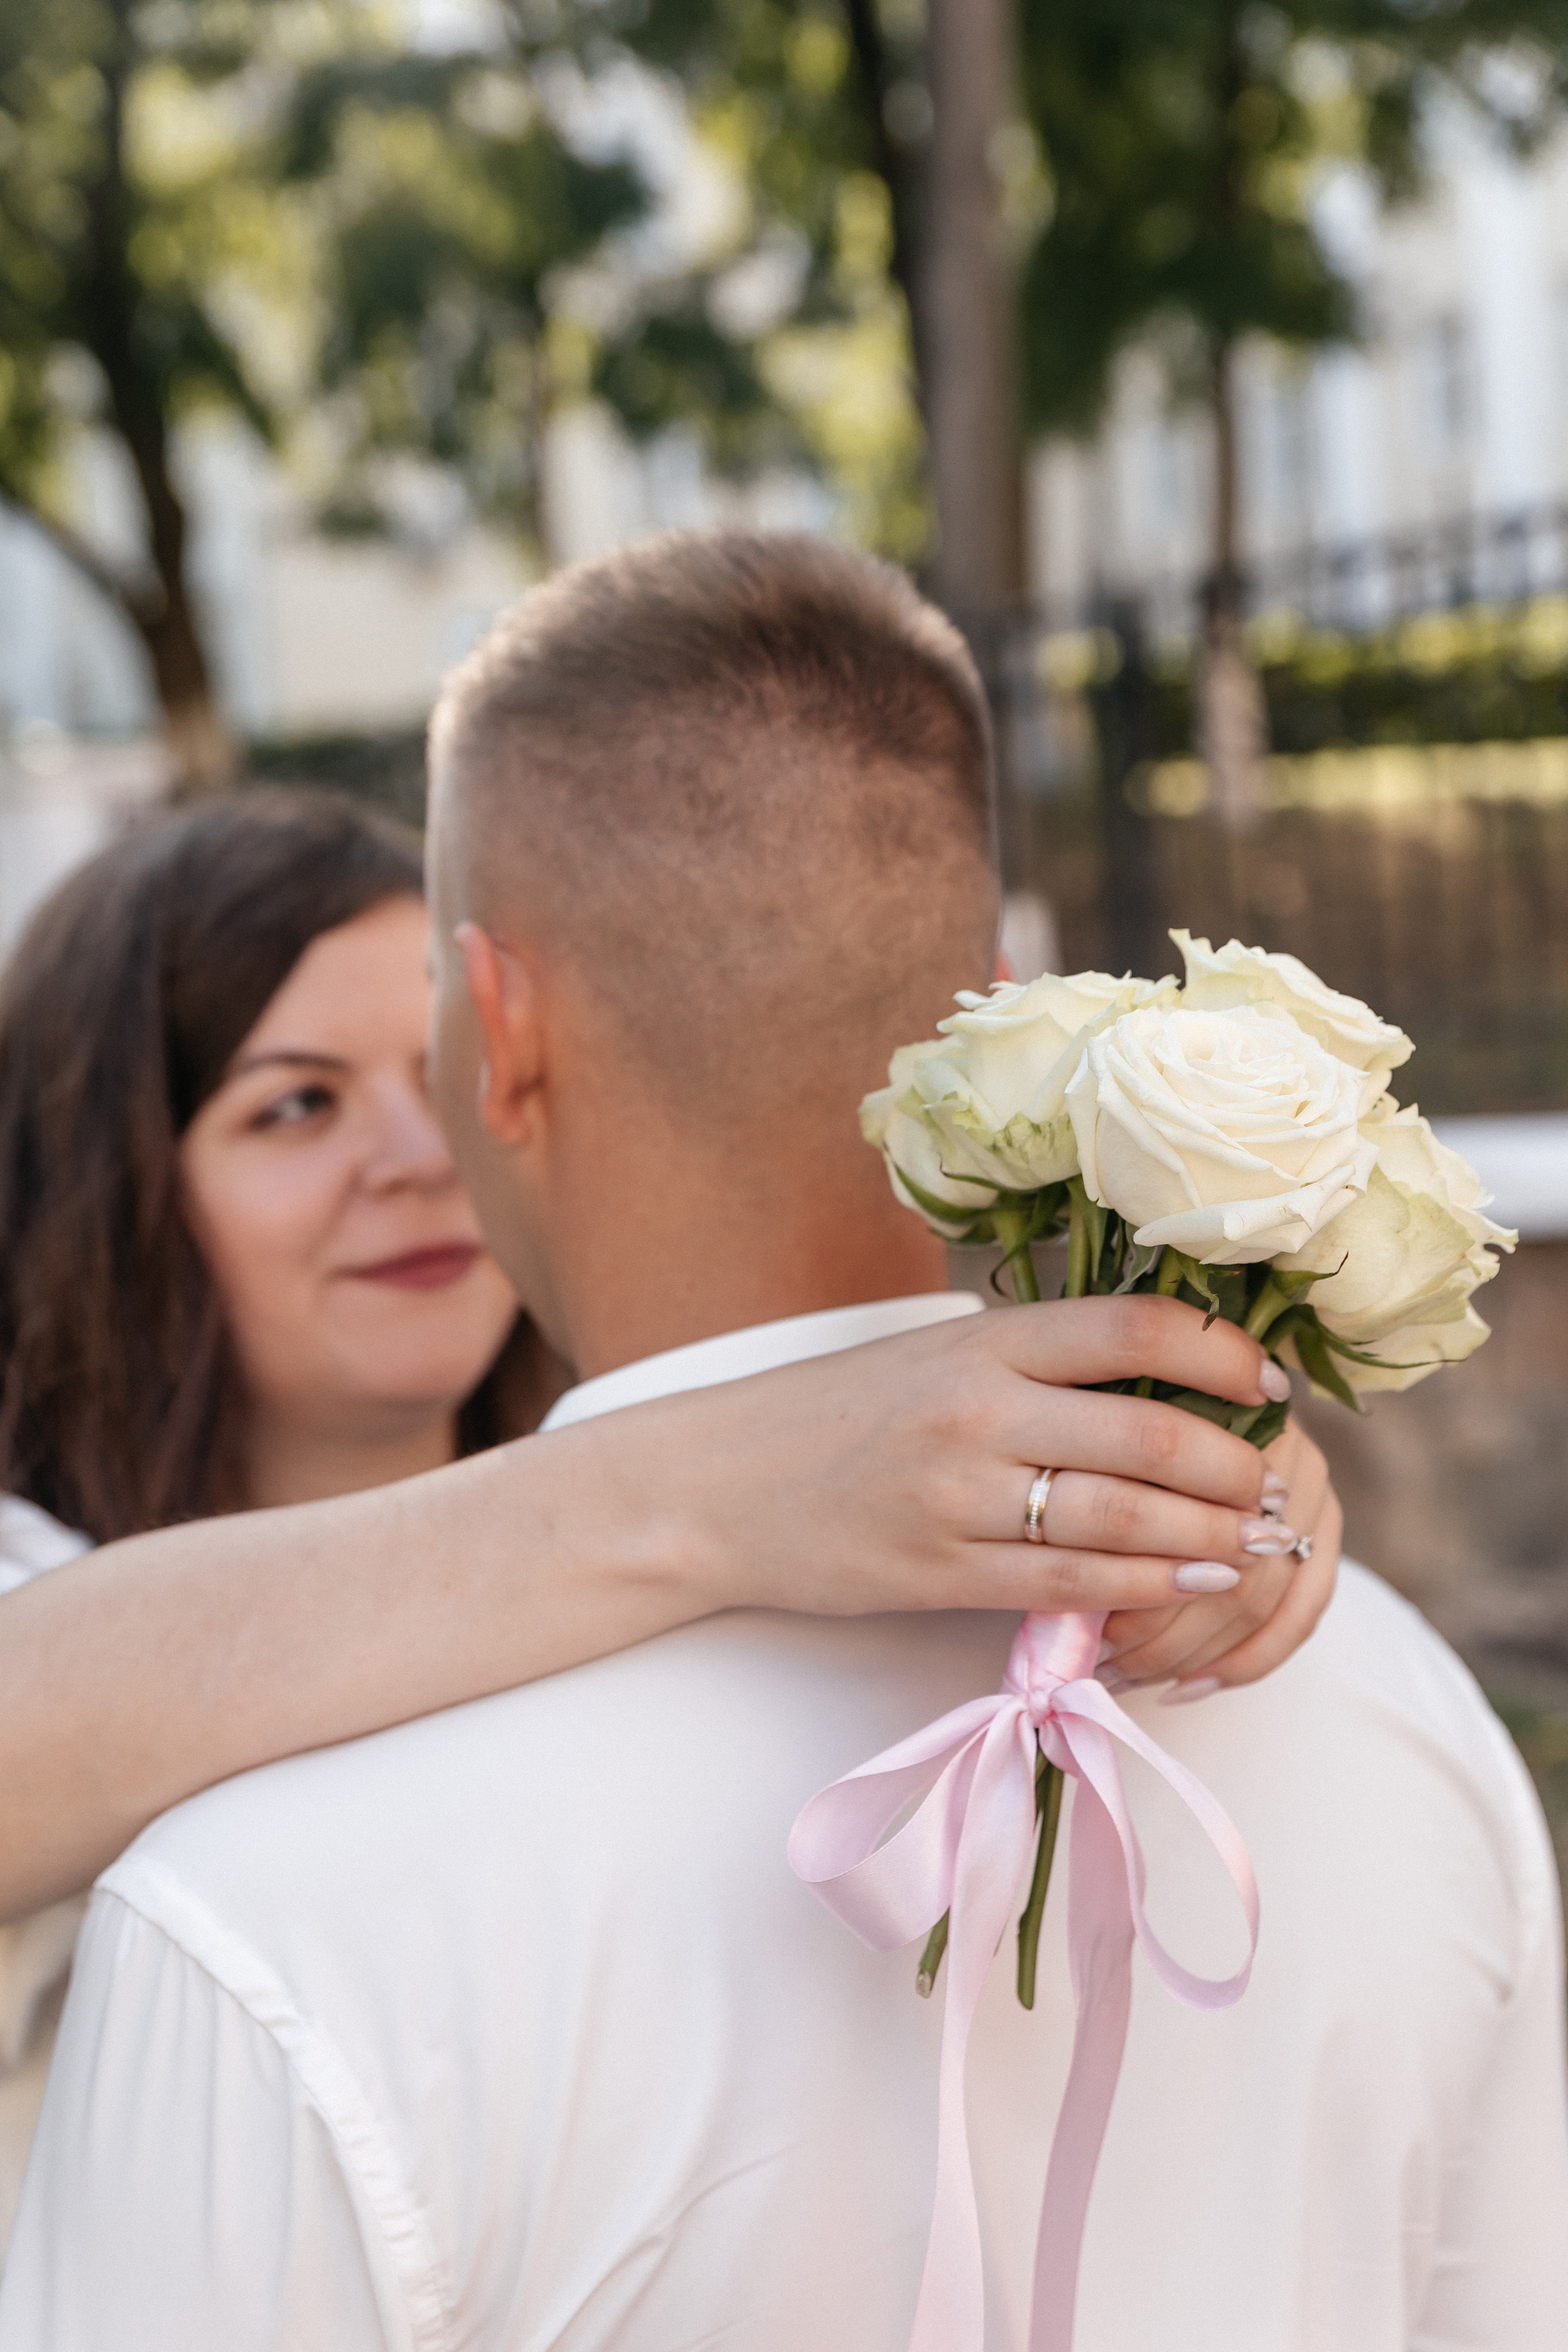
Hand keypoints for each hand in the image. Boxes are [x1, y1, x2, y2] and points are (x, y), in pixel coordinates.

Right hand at [663, 1295, 1304, 1623]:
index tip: (1268, 1384)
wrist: (719, 1483)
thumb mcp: (935, 1357)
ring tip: (1254, 1539)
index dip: (1225, 1355)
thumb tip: (1163, 1380)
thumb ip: (1035, 1364)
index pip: (1135, 1328)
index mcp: (983, 1340)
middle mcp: (978, 1409)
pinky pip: (1069, 1585)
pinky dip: (1145, 1587)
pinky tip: (1190, 1583)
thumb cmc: (838, 1414)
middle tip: (1273, 1482)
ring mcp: (959, 1495)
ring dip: (1208, 1533)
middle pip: (1148, 1431)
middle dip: (1232, 1463)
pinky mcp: (939, 1571)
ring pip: (1121, 1516)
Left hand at [1097, 1418, 1340, 1693]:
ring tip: (1129, 1679)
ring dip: (1191, 1655)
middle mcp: (1282, 1452)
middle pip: (1231, 1570)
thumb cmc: (1137, 1419)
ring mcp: (1313, 1490)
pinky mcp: (1329, 1528)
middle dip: (1160, 1632)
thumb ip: (1110, 1493)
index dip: (1136, 1582)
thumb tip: (1076, 1599)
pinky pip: (1302, 1615)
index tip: (1081, 1618)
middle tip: (1101, 1662)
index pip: (1195, 1525)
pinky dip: (1244, 1662)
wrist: (1218, 1386)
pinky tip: (1189, 1687)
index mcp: (1229, 1421)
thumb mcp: (1118, 1441)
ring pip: (1263, 1601)